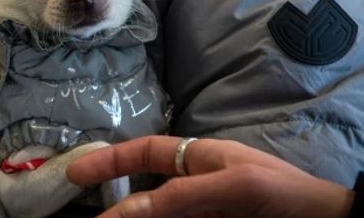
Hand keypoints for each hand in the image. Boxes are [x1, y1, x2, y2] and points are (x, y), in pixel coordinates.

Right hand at [66, 136, 354, 217]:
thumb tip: (128, 209)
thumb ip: (182, 195)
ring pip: (158, 216)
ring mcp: (205, 213)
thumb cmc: (288, 196)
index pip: (147, 152)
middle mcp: (198, 185)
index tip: (75, 174)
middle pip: (146, 193)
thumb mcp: (236, 186)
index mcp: (203, 158)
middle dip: (116, 206)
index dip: (110, 159)